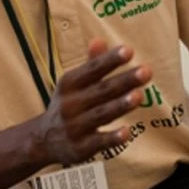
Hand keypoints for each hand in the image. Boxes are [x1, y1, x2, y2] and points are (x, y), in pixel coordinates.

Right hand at [32, 39, 151, 166]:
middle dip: (124, 81)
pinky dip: (112, 138)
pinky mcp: (81, 148)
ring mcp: (75, 127)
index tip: (129, 50)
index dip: (110, 60)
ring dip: (120, 105)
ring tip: (140, 95)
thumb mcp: (72, 84)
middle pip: (101, 91)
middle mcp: (70, 104)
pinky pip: (98, 142)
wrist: (43, 140)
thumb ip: (90, 64)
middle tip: (146, 71)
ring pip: (101, 114)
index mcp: (69, 84)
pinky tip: (127, 132)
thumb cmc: (67, 105)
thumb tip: (100, 40)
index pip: (92, 70)